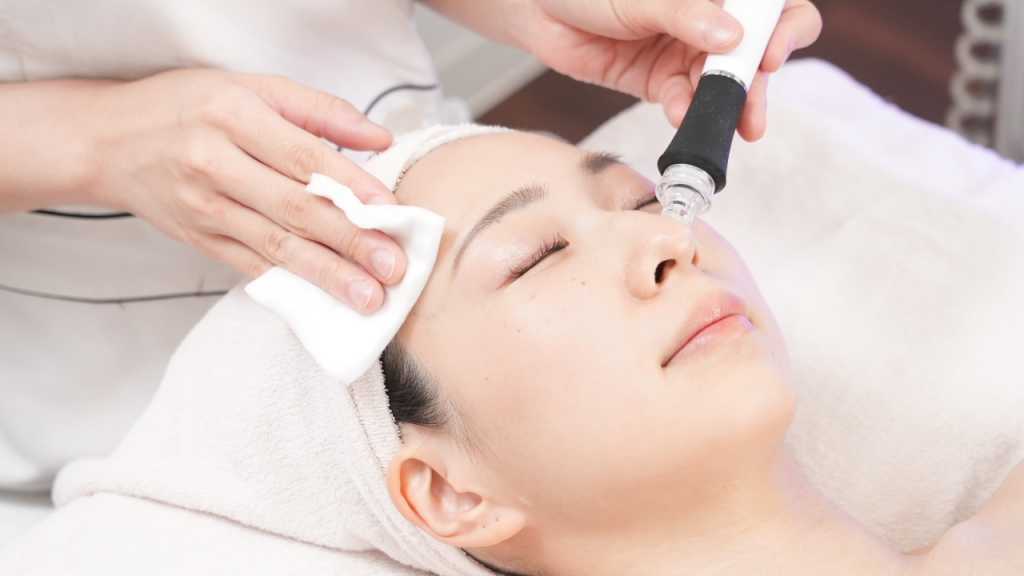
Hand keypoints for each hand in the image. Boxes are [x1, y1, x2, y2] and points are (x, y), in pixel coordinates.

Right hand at [82, 69, 403, 312]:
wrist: (108, 142)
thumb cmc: (188, 107)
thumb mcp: (250, 88)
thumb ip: (318, 110)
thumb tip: (379, 140)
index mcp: (234, 116)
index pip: (304, 157)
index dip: (351, 186)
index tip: (391, 212)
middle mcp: (215, 163)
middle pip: (294, 208)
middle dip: (349, 242)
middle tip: (393, 268)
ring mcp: (204, 208)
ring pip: (275, 245)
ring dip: (326, 276)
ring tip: (367, 298)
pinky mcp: (199, 240)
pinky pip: (251, 266)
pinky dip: (290, 287)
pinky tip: (323, 304)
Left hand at [516, 0, 821, 140]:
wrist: (536, 8)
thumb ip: (685, 15)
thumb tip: (732, 40)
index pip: (772, 6)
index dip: (784, 29)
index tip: (769, 56)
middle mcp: (711, 18)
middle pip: (755, 52)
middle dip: (756, 84)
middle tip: (752, 113)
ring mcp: (688, 51)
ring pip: (722, 84)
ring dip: (723, 108)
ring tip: (722, 129)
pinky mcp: (661, 81)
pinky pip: (685, 100)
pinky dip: (687, 112)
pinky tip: (682, 118)